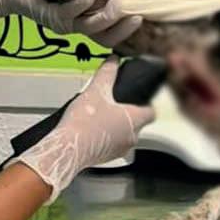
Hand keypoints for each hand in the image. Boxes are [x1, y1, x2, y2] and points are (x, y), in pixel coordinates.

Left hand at [0, 0, 141, 46]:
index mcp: (81, 23)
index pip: (109, 35)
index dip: (126, 32)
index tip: (141, 18)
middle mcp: (74, 27)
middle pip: (105, 37)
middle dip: (124, 28)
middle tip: (137, 15)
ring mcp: (63, 23)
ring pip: (92, 27)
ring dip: (109, 17)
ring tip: (121, 2)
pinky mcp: (51, 15)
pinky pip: (73, 11)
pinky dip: (86, 0)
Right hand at [12, 56, 155, 202]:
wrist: (68, 148)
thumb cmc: (84, 122)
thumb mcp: (96, 90)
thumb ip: (107, 73)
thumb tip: (113, 61)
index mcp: (134, 120)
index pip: (152, 112)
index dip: (146, 104)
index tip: (140, 100)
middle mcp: (132, 137)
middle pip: (137, 124)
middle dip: (127, 114)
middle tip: (113, 105)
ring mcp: (121, 149)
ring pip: (125, 135)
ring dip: (116, 127)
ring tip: (100, 117)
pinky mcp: (108, 158)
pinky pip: (112, 146)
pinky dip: (106, 138)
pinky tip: (92, 131)